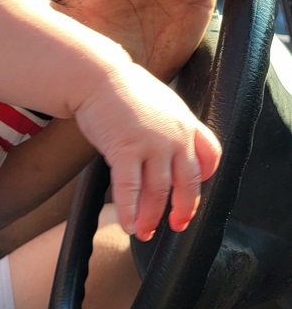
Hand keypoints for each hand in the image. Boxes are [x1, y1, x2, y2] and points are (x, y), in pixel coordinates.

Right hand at [74, 57, 220, 239]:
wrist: (98, 76)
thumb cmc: (125, 90)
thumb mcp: (163, 104)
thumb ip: (173, 128)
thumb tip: (173, 153)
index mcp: (187, 123)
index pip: (210, 157)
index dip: (203, 181)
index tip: (192, 195)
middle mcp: (175, 136)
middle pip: (187, 183)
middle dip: (181, 210)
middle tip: (174, 225)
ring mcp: (151, 144)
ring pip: (158, 192)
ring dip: (151, 217)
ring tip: (144, 231)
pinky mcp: (125, 150)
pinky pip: (130, 190)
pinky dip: (128, 212)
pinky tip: (126, 225)